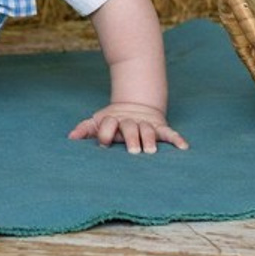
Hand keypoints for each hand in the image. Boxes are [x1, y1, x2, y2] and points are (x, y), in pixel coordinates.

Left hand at [69, 102, 188, 153]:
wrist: (135, 104)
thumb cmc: (113, 120)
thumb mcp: (98, 122)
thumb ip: (85, 129)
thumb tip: (70, 138)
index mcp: (114, 120)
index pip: (108, 125)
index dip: (105, 133)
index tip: (103, 144)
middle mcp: (130, 122)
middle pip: (130, 128)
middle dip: (131, 138)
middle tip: (133, 151)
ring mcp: (145, 124)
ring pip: (148, 130)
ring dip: (150, 139)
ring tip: (151, 150)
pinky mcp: (159, 127)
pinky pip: (169, 133)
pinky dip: (177, 139)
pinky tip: (184, 147)